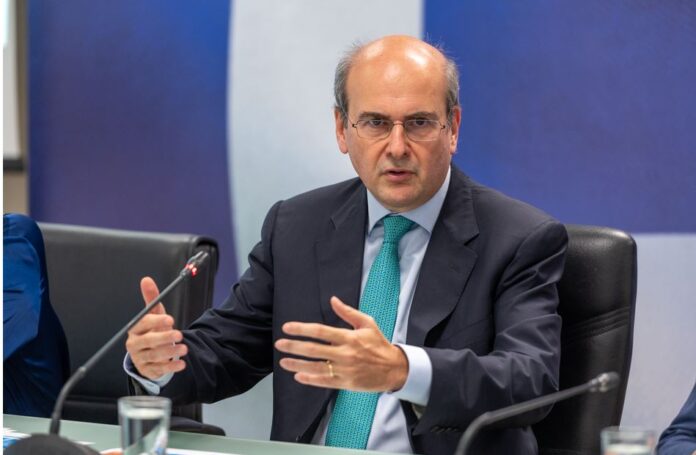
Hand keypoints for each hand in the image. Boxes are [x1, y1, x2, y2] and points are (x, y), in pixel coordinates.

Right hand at [125, 277, 187, 379]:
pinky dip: (171, 367)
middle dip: (164, 338)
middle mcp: (135, 344)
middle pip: (148, 341)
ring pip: (154, 356)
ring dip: (171, 353)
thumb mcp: (154, 314)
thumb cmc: (153, 329)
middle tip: (179, 335)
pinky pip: (159, 369)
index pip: (143, 323)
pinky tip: (182, 364)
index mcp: (135, 328)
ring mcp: (140, 358)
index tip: (170, 320)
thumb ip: (151, 298)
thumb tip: (146, 279)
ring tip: (184, 349)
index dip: (156, 321)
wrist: (150, 352)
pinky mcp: (148, 370)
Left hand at [275, 296, 407, 391]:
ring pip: (316, 367)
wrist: (394, 369)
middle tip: (279, 344)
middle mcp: (345, 353)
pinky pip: (324, 381)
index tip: (287, 328)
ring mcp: (345, 369)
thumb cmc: (379, 344)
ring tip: (283, 362)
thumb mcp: (367, 323)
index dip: (301, 329)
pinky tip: (298, 376)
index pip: (320, 331)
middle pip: (313, 349)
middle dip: (294, 346)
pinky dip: (310, 379)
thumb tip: (333, 300)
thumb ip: (348, 312)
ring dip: (297, 364)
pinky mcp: (346, 383)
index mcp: (349, 337)